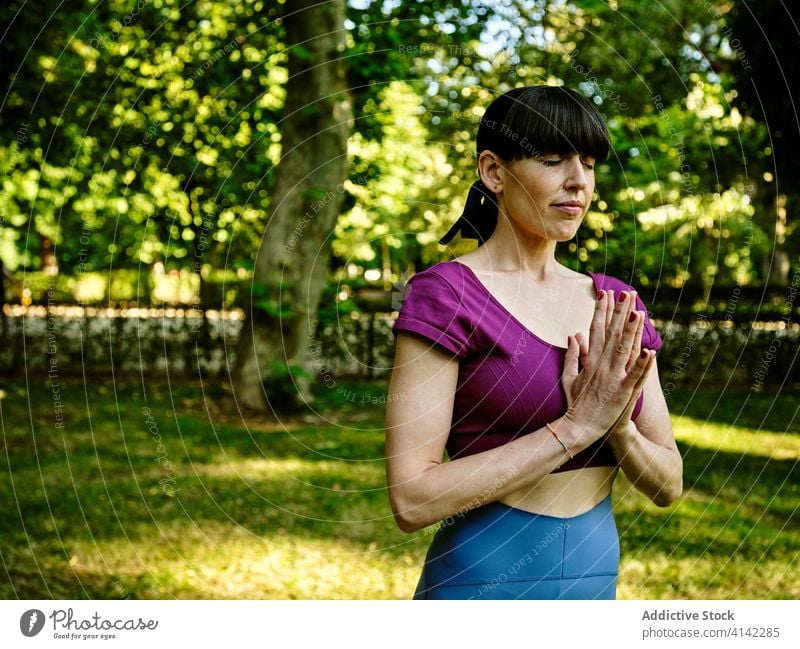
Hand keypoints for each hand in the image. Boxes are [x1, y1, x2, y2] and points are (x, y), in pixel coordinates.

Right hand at [560, 290, 654, 440]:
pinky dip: (642, 365)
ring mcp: (612, 378)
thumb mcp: (568, 376)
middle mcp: (601, 365)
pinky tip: (650, 352)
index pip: (596, 329)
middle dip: (619, 312)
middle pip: (612, 334)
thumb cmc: (574, 404)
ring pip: (624, 350)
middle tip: (626, 292)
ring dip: (631, 331)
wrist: (577, 428)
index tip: (605, 292)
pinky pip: (634, 377)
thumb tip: (573, 335)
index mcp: (590, 361)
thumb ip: (572, 355)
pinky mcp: (622, 393)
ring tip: (638, 312)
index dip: (601, 310)